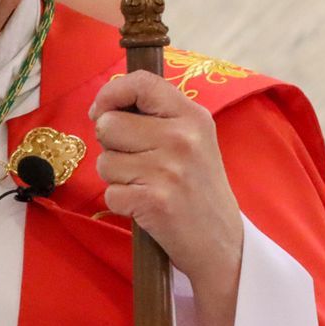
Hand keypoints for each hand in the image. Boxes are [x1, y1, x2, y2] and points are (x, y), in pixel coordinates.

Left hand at [88, 70, 244, 294]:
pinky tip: (146, 206)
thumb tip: (103, 107)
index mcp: (192, 116)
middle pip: (108, 124)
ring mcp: (168, 170)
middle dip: (111, 146)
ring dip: (116, 177)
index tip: (101, 111)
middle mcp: (181, 138)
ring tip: (147, 185)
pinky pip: (109, 193)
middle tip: (139, 163)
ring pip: (104, 161)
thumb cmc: (197, 187)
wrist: (223, 242)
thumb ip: (155, 116)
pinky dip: (121, 203)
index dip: (111, 93)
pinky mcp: (154, 200)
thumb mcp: (192, 140)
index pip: (141, 82)